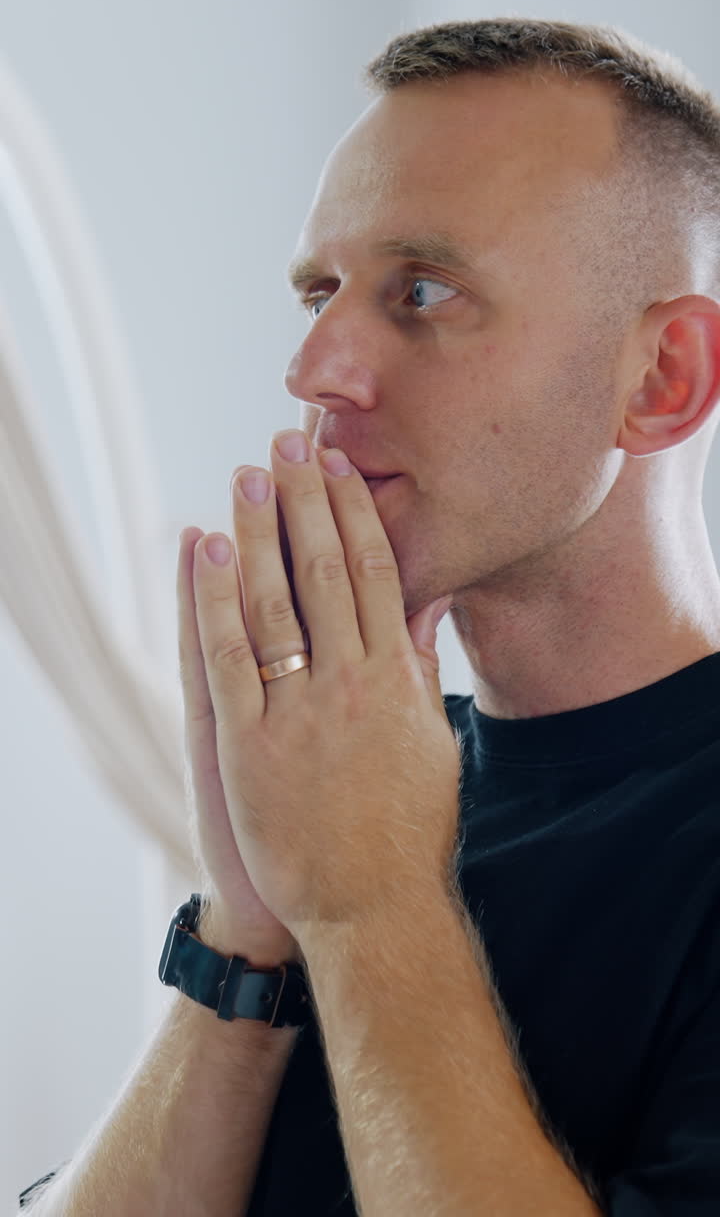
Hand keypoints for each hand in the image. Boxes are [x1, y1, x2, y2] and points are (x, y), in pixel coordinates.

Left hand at [189, 429, 459, 945]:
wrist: (373, 910)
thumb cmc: (409, 830)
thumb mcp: (436, 742)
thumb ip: (425, 667)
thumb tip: (425, 600)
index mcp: (399, 678)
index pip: (378, 572)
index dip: (355, 512)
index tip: (338, 465)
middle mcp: (352, 684)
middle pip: (327, 570)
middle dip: (305, 500)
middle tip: (286, 442)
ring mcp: (299, 714)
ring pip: (275, 601)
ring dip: (258, 532)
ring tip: (245, 476)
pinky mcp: (249, 747)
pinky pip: (228, 657)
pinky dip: (213, 599)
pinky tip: (204, 550)